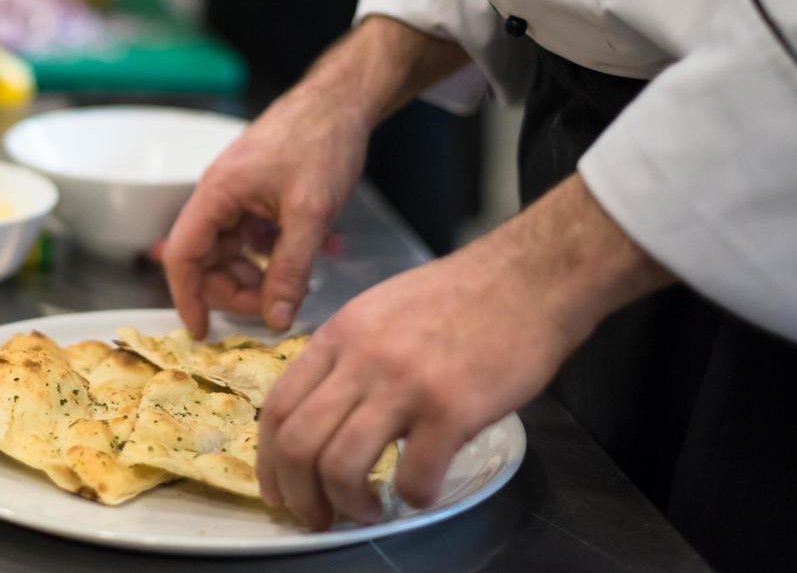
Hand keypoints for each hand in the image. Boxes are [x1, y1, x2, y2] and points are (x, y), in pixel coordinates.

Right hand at [162, 75, 370, 336]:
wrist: (343, 101)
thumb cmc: (322, 142)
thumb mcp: (310, 213)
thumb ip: (291, 270)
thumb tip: (275, 319)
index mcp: (217, 194)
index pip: (181, 256)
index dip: (187, 297)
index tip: (202, 332)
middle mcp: (219, 195)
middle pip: (207, 259)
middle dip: (235, 289)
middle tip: (274, 308)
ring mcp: (238, 194)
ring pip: (231, 251)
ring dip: (257, 274)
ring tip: (297, 283)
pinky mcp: (258, 193)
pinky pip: (252, 236)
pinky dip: (274, 254)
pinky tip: (309, 254)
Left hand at [258, 175, 675, 528]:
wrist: (527, 278)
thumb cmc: (458, 297)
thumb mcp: (378, 311)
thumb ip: (346, 358)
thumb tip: (324, 416)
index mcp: (338, 335)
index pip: (278, 407)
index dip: (270, 461)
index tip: (279, 490)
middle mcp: (360, 358)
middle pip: (298, 443)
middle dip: (300, 495)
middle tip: (320, 517)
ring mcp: (404, 383)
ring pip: (341, 466)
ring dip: (349, 505)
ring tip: (371, 510)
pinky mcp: (451, 408)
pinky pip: (414, 476)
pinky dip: (413, 497)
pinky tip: (424, 490)